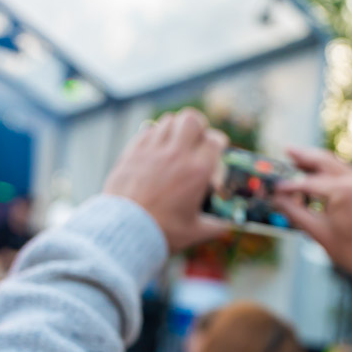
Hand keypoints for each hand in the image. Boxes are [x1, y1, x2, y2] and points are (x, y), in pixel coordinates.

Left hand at [103, 109, 228, 253]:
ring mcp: (152, 151)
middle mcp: (177, 155)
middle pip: (191, 119)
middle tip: (197, 137)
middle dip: (198, 125)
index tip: (217, 149)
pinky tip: (156, 149)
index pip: (215, 140)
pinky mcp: (132, 153)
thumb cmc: (162, 233)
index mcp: (197, 171)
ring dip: (176, 129)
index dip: (218, 143)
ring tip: (176, 143)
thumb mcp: (195, 232)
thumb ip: (215, 227)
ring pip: (168, 121)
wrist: (125, 231)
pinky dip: (155, 135)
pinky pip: (147, 131)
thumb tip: (227, 227)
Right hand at [269, 146, 351, 278]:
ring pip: (333, 163)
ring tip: (297, 157)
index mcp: (343, 191)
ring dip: (315, 160)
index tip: (274, 187)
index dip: (289, 184)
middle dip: (303, 156)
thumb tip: (276, 199)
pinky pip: (342, 170)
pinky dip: (327, 169)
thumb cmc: (350, 249)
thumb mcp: (317, 231)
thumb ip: (294, 211)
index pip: (308, 182)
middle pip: (323, 161)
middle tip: (286, 150)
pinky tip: (314, 172)